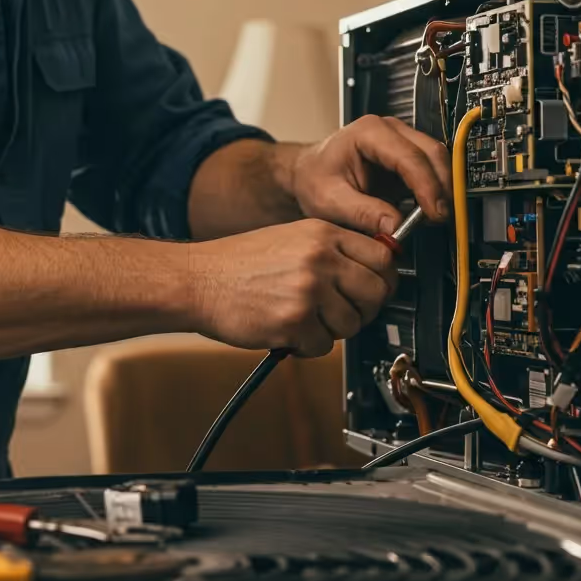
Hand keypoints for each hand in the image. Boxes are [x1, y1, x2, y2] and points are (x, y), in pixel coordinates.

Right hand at [185, 219, 396, 356]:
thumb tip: (372, 272)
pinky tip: (287, 331)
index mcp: (323, 233)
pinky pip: (324, 346)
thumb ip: (332, 250)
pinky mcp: (294, 322)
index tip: (374, 289)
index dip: (383, 279)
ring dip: (332, 331)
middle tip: (343, 313)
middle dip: (364, 310)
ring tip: (305, 321)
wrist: (196, 280)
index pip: (384, 256)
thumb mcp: (292, 237)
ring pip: (352, 325)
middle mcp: (320, 258)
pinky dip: (307, 346)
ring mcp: (308, 290)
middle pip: (376, 293)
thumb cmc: (236, 263)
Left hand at [290, 115, 452, 236]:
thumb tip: (395, 225)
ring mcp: (401, 141)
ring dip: (442, 189)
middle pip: (431, 153)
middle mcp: (389, 130)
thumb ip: (362, 213)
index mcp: (369, 132)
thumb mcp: (329, 200)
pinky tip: (429, 212)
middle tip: (440, 218)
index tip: (434, 212)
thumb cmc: (314, 179)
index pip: (409, 157)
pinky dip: (435, 190)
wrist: (308, 173)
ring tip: (435, 218)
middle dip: (442, 187)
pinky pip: (431, 170)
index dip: (427, 186)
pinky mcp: (406, 156)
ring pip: (437, 160)